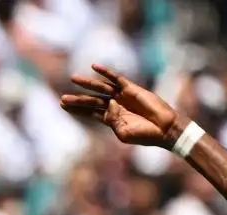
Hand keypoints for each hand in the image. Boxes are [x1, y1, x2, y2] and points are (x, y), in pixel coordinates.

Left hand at [59, 64, 184, 147]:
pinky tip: (94, 66)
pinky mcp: (131, 89)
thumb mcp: (124, 133)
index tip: (63, 105)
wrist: (164, 129)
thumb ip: (112, 122)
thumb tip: (108, 105)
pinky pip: (116, 78)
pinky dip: (105, 72)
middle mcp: (115, 106)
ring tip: (73, 78)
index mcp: (112, 119)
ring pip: (101, 88)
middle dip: (77, 99)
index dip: (77, 109)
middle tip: (62, 98)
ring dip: (87, 83)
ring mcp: (122, 97)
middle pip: (92, 101)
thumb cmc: (145, 135)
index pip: (90, 112)